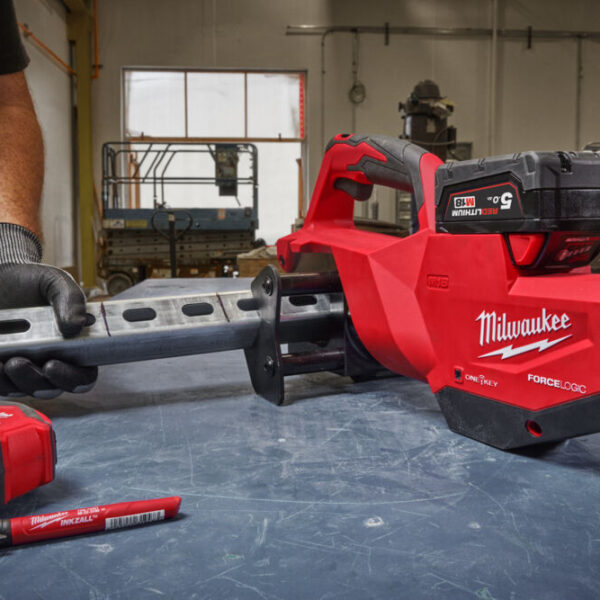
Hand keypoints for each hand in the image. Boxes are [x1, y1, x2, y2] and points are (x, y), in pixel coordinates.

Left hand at [0, 263, 97, 397]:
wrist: (2, 278)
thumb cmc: (32, 282)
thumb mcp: (55, 283)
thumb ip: (71, 300)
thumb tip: (78, 324)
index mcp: (75, 347)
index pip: (83, 376)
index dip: (72, 378)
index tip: (52, 364)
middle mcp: (52, 361)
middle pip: (51, 388)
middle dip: (34, 382)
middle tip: (18, 363)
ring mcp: (25, 368)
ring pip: (22, 390)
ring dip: (12, 382)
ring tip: (2, 361)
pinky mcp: (1, 369)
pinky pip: (1, 385)